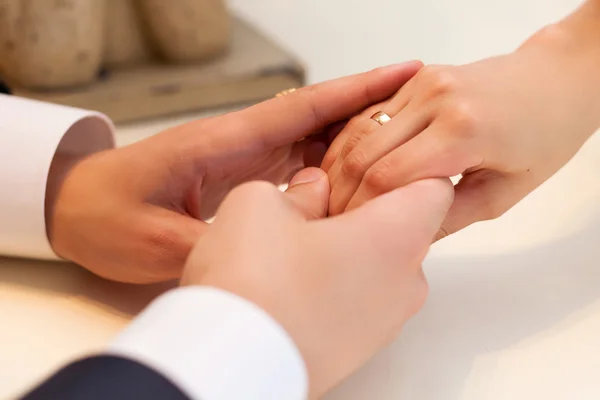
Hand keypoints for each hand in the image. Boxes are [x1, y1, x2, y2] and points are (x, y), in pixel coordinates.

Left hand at [48, 62, 422, 282]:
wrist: (77, 208)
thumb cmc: (104, 213)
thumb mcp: (151, 240)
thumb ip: (211, 244)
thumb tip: (268, 250)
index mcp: (223, 142)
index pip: (301, 108)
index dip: (354, 90)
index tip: (402, 75)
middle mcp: (241, 144)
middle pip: (318, 119)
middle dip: (370, 112)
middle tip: (423, 116)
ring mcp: (243, 161)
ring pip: (311, 143)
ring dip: (354, 145)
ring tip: (403, 153)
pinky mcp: (241, 180)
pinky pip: (295, 169)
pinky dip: (327, 172)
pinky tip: (353, 189)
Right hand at [181, 166, 452, 397]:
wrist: (231, 365)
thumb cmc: (253, 286)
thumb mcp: (262, 203)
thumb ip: (300, 189)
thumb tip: (311, 192)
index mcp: (397, 237)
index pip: (435, 186)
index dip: (401, 168)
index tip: (363, 169)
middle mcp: (405, 283)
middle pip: (405, 228)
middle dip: (365, 210)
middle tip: (315, 205)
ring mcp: (385, 322)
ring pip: (380, 266)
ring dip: (347, 249)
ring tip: (294, 249)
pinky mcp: (359, 349)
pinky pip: (362, 301)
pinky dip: (337, 285)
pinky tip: (292, 284)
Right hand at [323, 25, 599, 237]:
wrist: (558, 81)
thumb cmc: (545, 135)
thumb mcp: (503, 193)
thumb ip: (447, 218)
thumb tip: (402, 240)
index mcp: (464, 130)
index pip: (386, 177)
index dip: (360, 212)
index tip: (350, 236)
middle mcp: (437, 98)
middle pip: (362, 153)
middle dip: (341, 193)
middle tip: (333, 224)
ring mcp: (423, 83)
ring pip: (356, 131)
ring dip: (338, 168)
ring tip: (332, 200)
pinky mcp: (416, 79)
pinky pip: (369, 114)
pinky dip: (351, 144)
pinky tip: (344, 170)